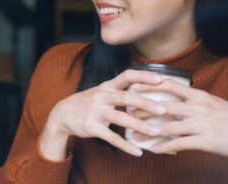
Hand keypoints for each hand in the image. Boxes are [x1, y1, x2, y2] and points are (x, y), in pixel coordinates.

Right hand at [40, 69, 167, 159]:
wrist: (62, 113)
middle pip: (126, 97)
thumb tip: (146, 89)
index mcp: (107, 86)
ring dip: (140, 125)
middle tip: (164, 109)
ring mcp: (96, 112)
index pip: (127, 76)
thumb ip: (120, 90)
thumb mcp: (102, 91)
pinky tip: (138, 152)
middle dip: (146, 103)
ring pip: (120, 118)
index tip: (162, 79)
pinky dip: (125, 145)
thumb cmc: (88, 102)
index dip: (144, 76)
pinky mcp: (91, 127)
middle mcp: (102, 97)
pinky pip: (111, 137)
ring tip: (156, 132)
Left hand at [133, 79, 227, 181]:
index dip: (150, 84)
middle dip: (142, 108)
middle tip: (126, 110)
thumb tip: (179, 99)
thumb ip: (196, 101)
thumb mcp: (215, 104)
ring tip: (134, 134)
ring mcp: (202, 124)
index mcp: (200, 96)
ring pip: (168, 126)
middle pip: (163, 106)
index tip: (133, 84)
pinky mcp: (206, 141)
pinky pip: (180, 144)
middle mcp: (198, 107)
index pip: (170, 85)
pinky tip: (154, 150)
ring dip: (148, 131)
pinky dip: (165, 146)